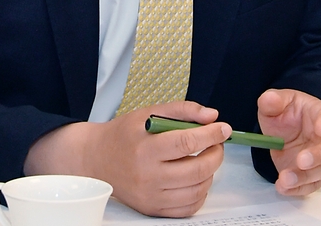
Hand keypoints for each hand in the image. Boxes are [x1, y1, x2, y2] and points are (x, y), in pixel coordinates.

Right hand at [23, 101, 230, 216]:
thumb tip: (212, 116)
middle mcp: (148, 175)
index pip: (186, 142)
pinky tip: (197, 177)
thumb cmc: (124, 134)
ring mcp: (151, 195)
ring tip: (207, 157)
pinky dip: (200, 192)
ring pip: (197, 189)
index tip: (223, 128)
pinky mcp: (153, 209)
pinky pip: (188, 207)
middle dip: (216, 154)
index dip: (211, 135)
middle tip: (218, 143)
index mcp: (145, 148)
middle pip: (196, 169)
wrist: (96, 159)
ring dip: (211, 172)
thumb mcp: (149, 113)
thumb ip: (182, 110)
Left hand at [257, 89, 320, 196]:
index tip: (320, 128)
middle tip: (302, 160)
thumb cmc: (287, 112)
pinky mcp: (314, 174)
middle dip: (320, 155)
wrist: (284, 130)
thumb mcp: (276, 102)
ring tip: (285, 178)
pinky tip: (283, 187)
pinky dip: (298, 189)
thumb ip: (272, 100)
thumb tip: (269, 99)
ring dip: (305, 176)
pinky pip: (311, 185)